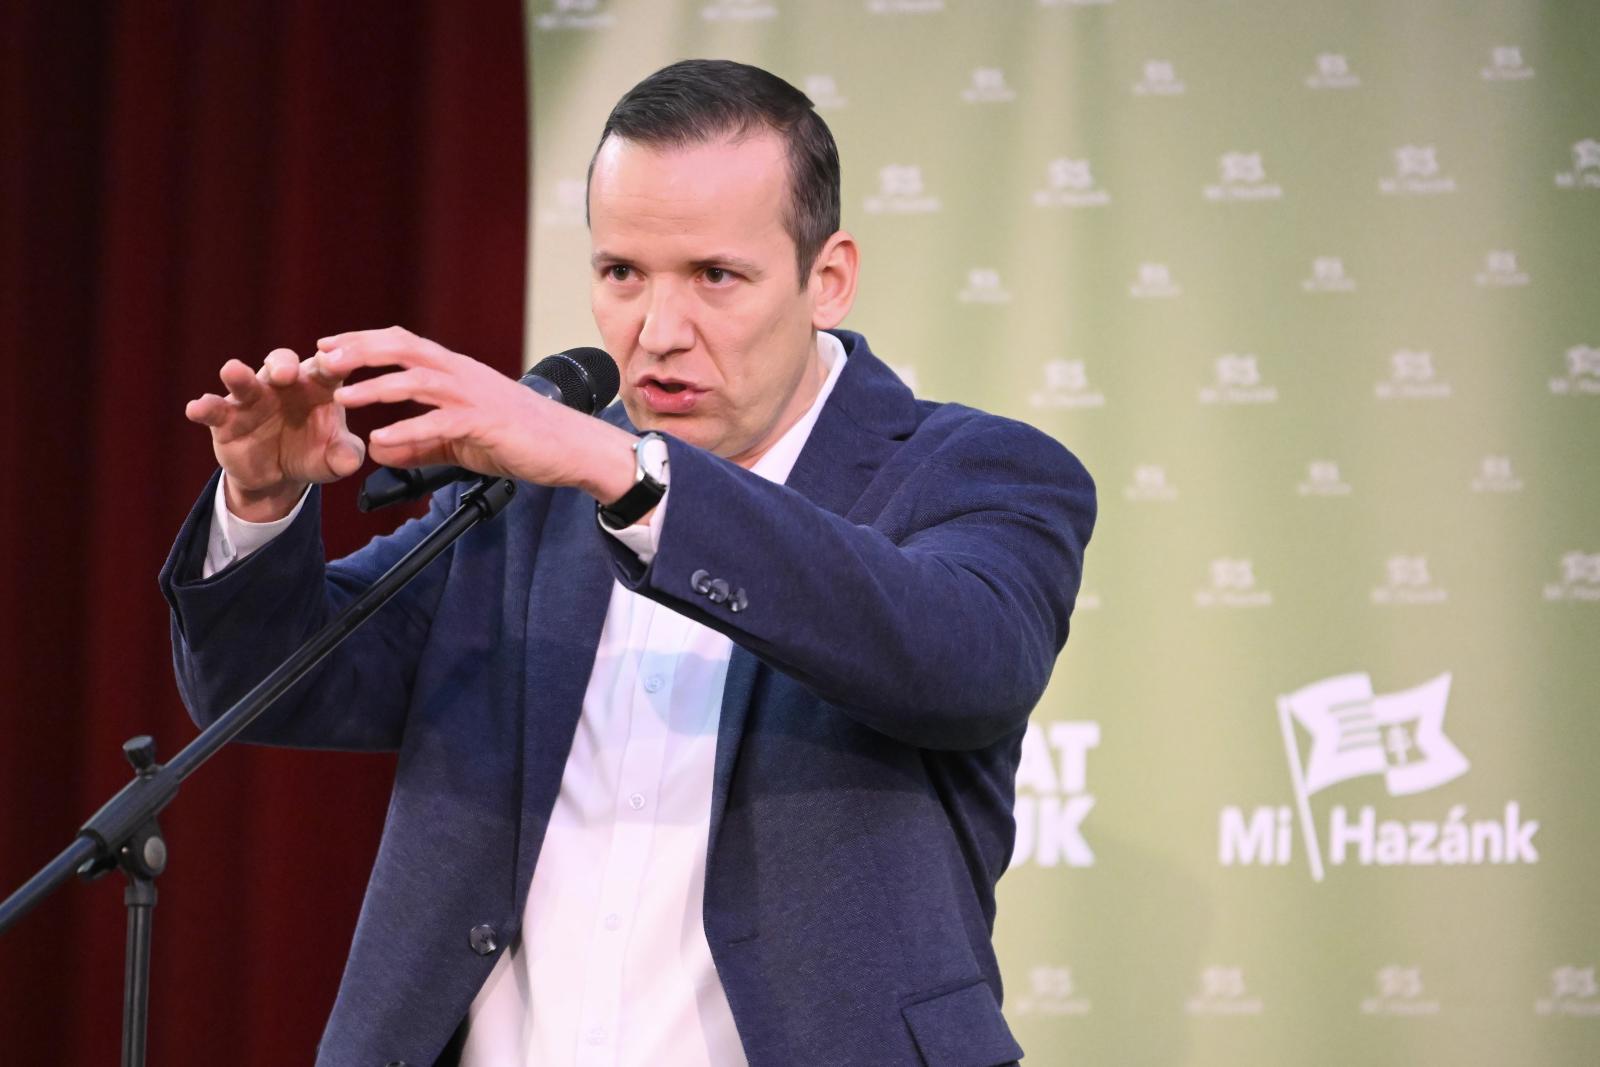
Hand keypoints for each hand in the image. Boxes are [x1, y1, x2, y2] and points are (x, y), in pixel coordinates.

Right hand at [186, 348, 365, 521]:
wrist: (280, 477)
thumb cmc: (314, 454)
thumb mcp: (334, 459)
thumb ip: (345, 456)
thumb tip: (350, 460)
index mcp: (318, 386)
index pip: (327, 368)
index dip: (331, 363)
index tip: (335, 364)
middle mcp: (283, 385)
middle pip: (282, 362)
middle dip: (283, 364)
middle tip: (286, 373)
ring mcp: (252, 399)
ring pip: (243, 380)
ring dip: (238, 374)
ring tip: (232, 371)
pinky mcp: (226, 418)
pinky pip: (213, 409)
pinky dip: (205, 406)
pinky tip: (196, 408)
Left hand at [320, 327, 636, 502]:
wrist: (571, 447)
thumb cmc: (522, 439)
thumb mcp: (461, 442)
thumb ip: (420, 444)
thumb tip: (379, 450)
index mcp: (456, 371)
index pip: (402, 345)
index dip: (363, 342)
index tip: (328, 348)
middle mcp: (461, 374)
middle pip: (402, 349)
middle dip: (359, 351)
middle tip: (322, 360)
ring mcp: (474, 396)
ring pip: (415, 381)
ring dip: (375, 387)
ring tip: (343, 399)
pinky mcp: (485, 423)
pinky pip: (438, 425)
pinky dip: (407, 433)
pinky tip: (380, 443)